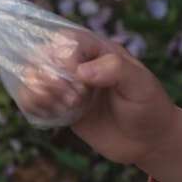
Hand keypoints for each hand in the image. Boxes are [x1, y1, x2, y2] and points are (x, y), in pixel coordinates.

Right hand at [20, 32, 181, 181]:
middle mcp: (79, 63)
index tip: (82, 82)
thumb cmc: (150, 107)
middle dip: (50, 78)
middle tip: (74, 99)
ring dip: (38, 91)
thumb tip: (82, 71)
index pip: (67, 40)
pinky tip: (54, 115)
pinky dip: (33, 106)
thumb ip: (117, 70)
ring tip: (66, 108)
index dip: (65, 59)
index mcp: (99, 50)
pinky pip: (31, 99)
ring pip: (31, 76)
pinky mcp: (60, 106)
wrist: (150, 141)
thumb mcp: (142, 85)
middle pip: (41, 55)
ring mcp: (67, 85)